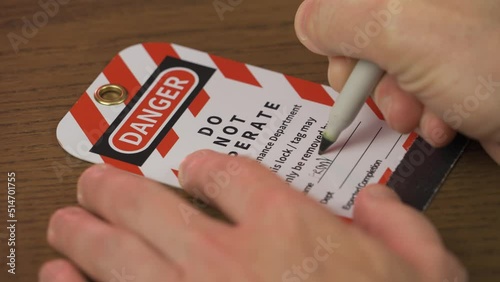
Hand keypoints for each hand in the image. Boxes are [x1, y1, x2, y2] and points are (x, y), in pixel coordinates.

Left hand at [40, 150, 465, 281]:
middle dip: (116, 190)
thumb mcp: (421, 270)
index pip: (230, 174)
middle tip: (94, 182)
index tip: (194, 165)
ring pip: (122, 255)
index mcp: (289, 229)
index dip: (205, 164)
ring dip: (86, 235)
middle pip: (153, 206)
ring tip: (67, 222)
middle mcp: (234, 260)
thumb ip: (397, 223)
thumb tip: (378, 200)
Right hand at [295, 0, 499, 162]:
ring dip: (395, 99)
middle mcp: (425, 6)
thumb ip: (338, 19)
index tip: (342, 60)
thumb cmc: (496, 64)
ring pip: (386, 66)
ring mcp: (441, 35)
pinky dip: (422, 109)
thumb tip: (310, 27)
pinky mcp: (452, 68)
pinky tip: (442, 119)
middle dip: (367, 74)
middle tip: (378, 92)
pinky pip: (414, 86)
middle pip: (361, 32)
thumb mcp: (400, 30)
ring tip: (418, 113)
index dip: (335, 28)